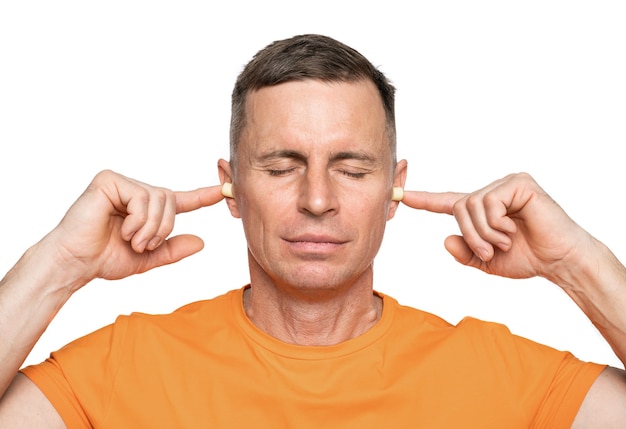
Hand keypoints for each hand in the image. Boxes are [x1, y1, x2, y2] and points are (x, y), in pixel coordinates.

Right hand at [45, 170, 223, 287]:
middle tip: (142, 245)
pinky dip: (137, 220)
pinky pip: (142, 197)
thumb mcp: (147, 258)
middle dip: (163, 229)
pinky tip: (122, 229)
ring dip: (150, 228)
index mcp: (146, 209)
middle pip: (171, 200)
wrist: (76, 263)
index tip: (224, 191)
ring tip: (131, 240)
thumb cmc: (105, 259)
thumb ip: (172, 250)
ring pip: (160, 199)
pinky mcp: (109, 180)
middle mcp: (136, 191)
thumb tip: (201, 242)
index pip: (180, 200)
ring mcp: (122, 183)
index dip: (202, 196)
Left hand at [401, 172, 593, 281]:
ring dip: (484, 232)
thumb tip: (446, 239)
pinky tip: (514, 229)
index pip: (447, 202)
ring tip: (505, 241)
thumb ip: (465, 253)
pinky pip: (489, 202)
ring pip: (471, 205)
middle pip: (458, 207)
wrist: (559, 261)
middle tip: (490, 250)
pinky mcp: (519, 183)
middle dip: (471, 235)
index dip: (423, 200)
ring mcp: (505, 184)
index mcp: (482, 210)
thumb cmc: (528, 258)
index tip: (400, 194)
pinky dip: (497, 223)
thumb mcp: (487, 262)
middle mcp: (491, 193)